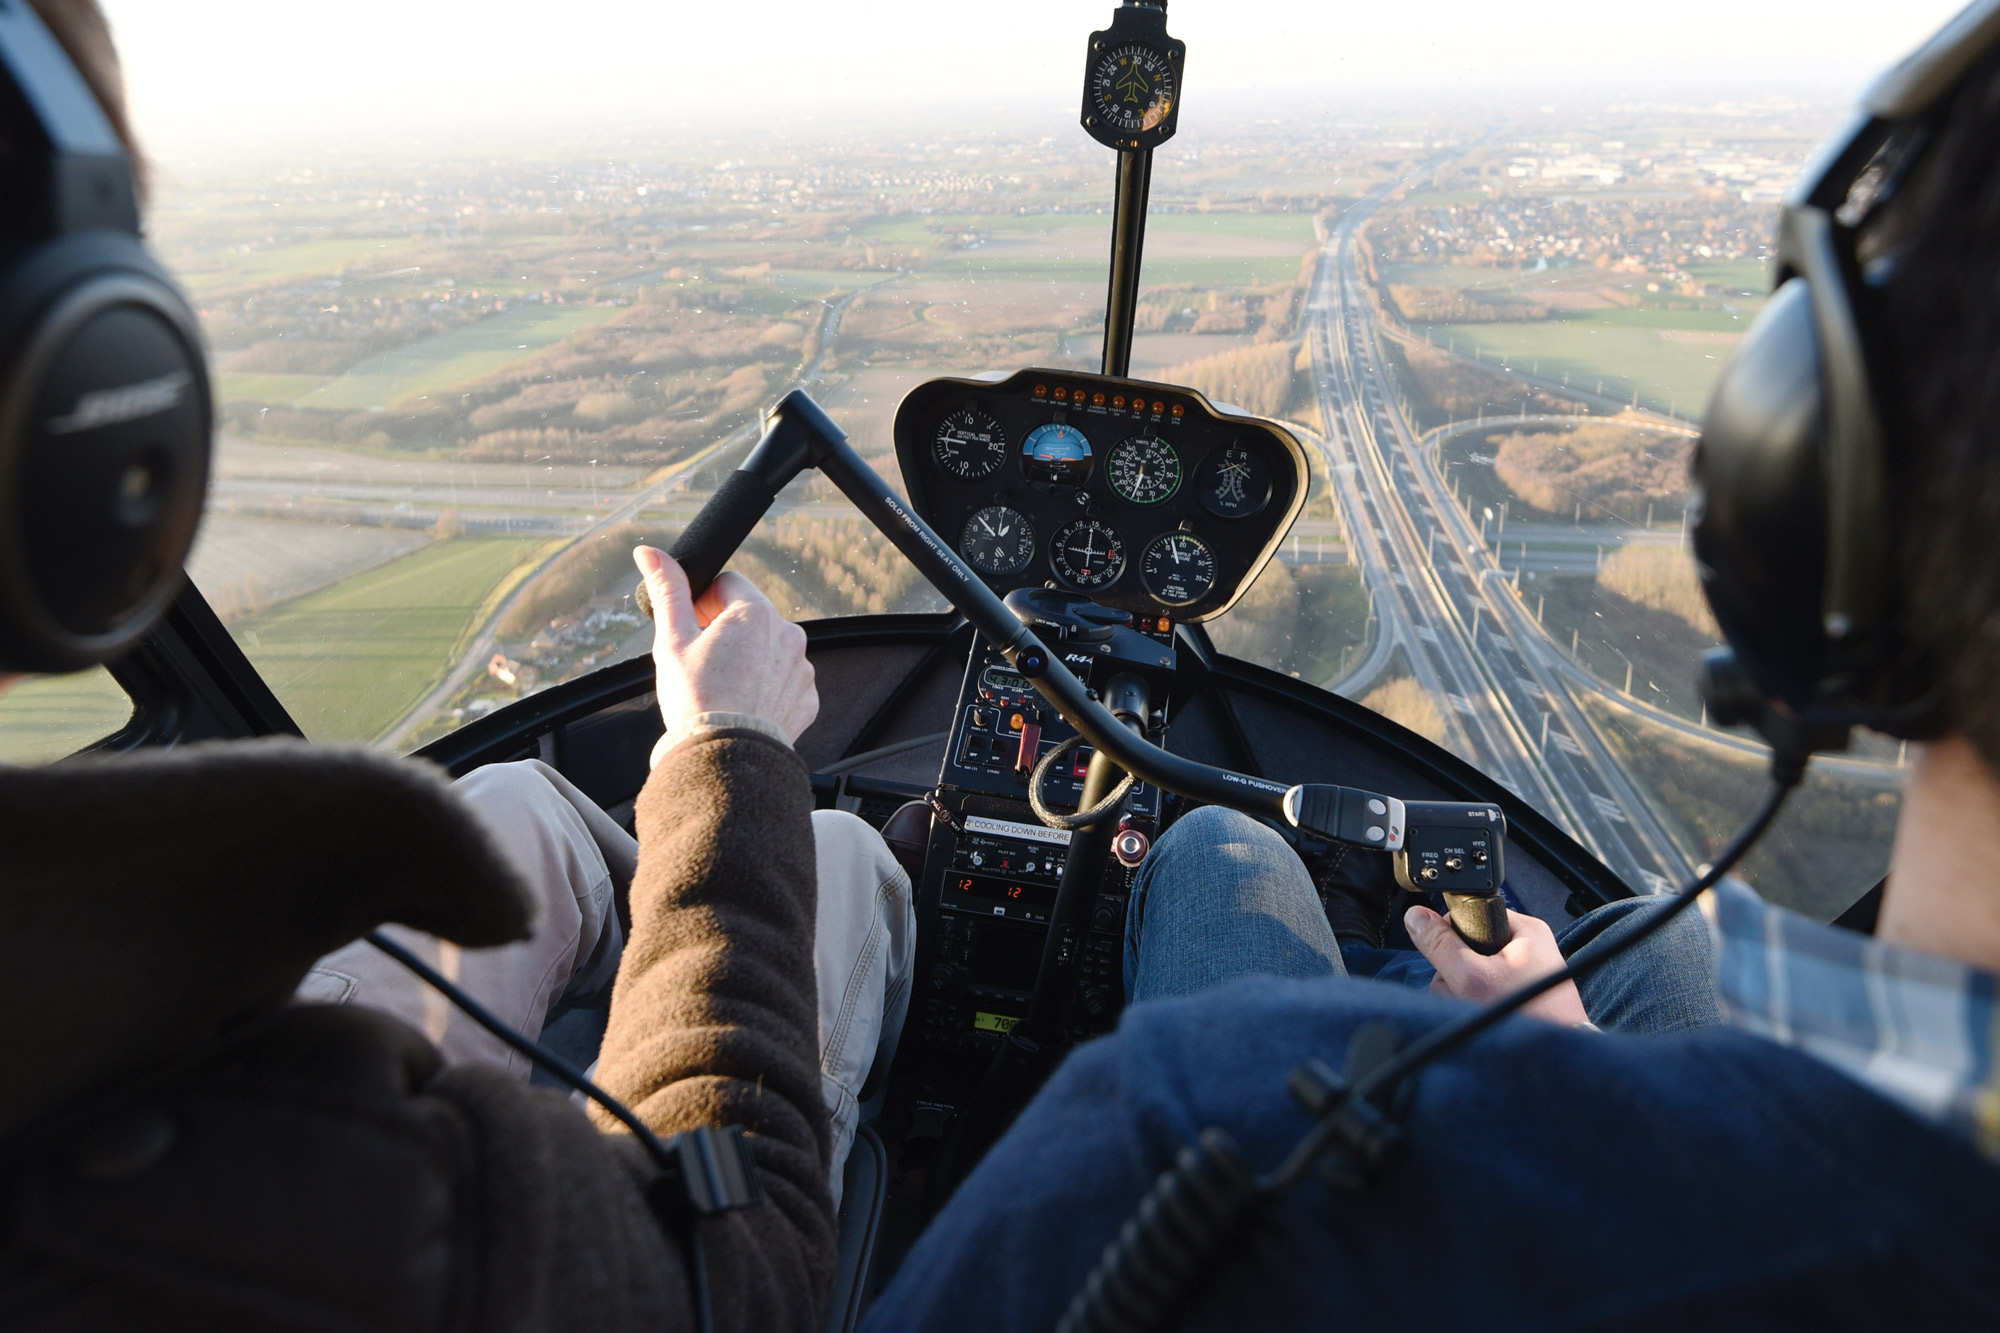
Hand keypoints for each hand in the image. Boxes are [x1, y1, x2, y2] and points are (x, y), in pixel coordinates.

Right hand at [633, 546, 817, 743]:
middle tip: (701, 661)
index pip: (728, 583)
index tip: (691, 628)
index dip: (703, 603)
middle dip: (725, 630)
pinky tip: (743, 703)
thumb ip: (667, 589)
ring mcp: (802, 668)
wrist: (726, 758)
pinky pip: (784, 680)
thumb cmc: (697, 700)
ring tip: (722, 686)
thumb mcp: (672, 639)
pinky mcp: (806, 697)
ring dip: (748, 657)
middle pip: (750, 615)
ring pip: (769, 647)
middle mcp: (788, 635)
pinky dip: (765, 686)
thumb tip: (650, 552)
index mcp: (757, 613)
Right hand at [1405, 904, 1589, 1026]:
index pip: (1470, 915)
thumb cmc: (1528, 1016)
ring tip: (1481, 1008)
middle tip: (1471, 992)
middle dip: (1457, 973)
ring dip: (1464, 992)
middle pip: (1466, 947)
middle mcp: (1526, 949)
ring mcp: (1523, 975)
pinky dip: (1477, 1004)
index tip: (1453, 959)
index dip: (1451, 937)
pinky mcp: (1519, 996)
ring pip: (1471, 972)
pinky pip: (1483, 991)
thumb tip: (1415, 916)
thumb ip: (1439, 945)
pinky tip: (1485, 1015)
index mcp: (1524, 930)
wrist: (1559, 1062)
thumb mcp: (1471, 976)